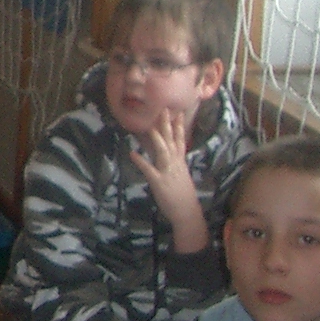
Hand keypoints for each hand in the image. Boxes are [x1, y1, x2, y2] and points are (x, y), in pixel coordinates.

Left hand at [131, 107, 207, 252]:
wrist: (187, 212)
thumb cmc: (182, 194)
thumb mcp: (180, 175)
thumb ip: (174, 163)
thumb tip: (170, 154)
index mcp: (180, 162)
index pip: (180, 140)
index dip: (178, 125)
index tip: (177, 111)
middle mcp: (175, 164)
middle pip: (171, 140)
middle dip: (167, 125)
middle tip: (164, 109)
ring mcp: (168, 172)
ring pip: (162, 152)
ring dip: (156, 139)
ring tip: (149, 127)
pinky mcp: (159, 182)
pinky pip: (149, 170)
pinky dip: (141, 161)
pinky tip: (132, 153)